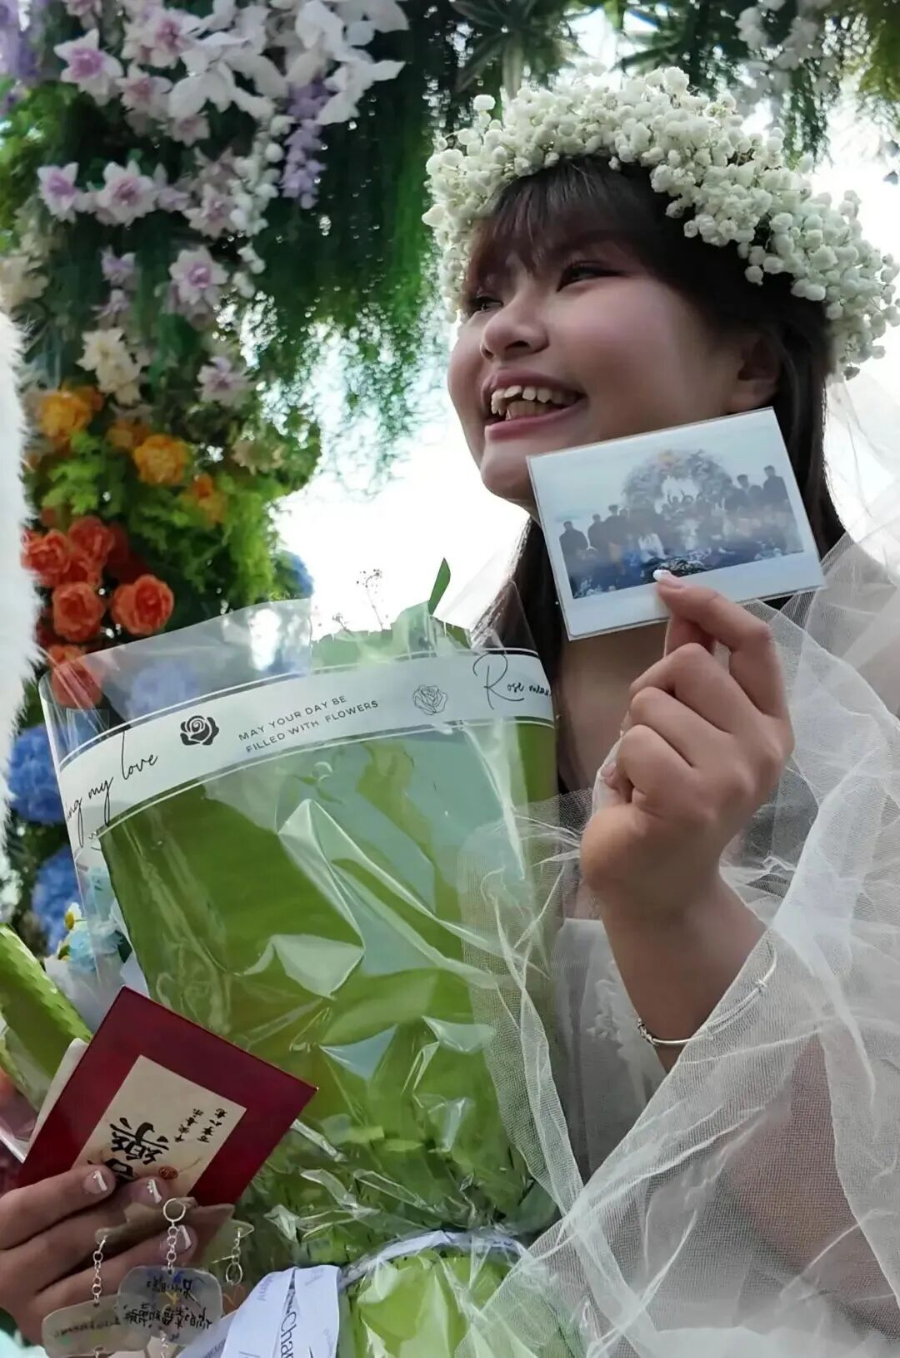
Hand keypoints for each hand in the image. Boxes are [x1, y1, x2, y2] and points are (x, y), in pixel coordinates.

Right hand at [0, 1167, 198, 1342]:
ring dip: (138, 1260)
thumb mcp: (44, 1203)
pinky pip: (103, 1319)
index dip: (66, 1193)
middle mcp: (11, 1278)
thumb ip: (69, 1182)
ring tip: (184, 1237)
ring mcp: (34, 1314)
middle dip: (113, 1217)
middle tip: (160, 1194)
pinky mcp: (61, 1337)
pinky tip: (173, 1275)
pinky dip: (140, 1295)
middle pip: (61, 1246)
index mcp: (2, 1233)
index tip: (107, 1176)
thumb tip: (123, 1155)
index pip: (29, 1210)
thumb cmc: (44, 1226)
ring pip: (85, 1290)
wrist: (27, 1283)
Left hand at [580, 575, 792, 921]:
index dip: (710, 605)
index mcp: (770, 725)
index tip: (668, 587)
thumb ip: (689, 667)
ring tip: (644, 778)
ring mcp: (731, 777)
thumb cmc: (663, 800)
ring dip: (632, 736)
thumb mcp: (684, 726)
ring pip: (652, 702)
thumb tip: (678, 600)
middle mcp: (763, 749)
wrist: (655, 887)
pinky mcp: (690, 801)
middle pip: (688, 664)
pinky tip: (635, 800)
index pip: (755, 641)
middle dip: (650, 694)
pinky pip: (634, 742)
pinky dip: (621, 767)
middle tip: (650, 743)